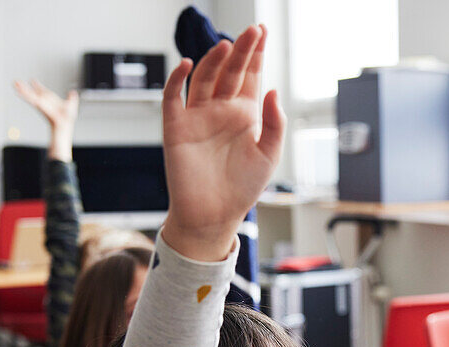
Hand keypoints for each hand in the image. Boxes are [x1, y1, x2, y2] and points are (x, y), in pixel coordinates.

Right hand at [13, 79, 77, 160]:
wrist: (64, 125)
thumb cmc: (67, 119)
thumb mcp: (71, 105)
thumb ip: (71, 98)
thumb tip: (73, 92)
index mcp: (50, 100)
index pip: (42, 91)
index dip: (38, 86)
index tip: (32, 80)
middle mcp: (44, 101)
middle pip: (33, 93)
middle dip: (25, 87)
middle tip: (16, 82)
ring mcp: (41, 104)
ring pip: (30, 95)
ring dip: (22, 89)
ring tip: (15, 84)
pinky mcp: (40, 106)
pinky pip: (31, 99)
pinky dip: (25, 95)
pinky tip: (18, 92)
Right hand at [160, 25, 284, 262]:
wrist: (214, 214)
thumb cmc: (243, 188)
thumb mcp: (269, 155)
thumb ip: (275, 123)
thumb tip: (272, 90)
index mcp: (245, 114)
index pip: (251, 76)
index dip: (256, 53)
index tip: (262, 30)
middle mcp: (221, 110)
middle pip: (230, 71)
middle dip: (241, 50)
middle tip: (252, 31)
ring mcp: (198, 116)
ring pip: (204, 79)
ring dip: (213, 61)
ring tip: (227, 46)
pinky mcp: (176, 127)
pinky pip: (173, 98)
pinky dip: (176, 80)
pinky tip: (185, 64)